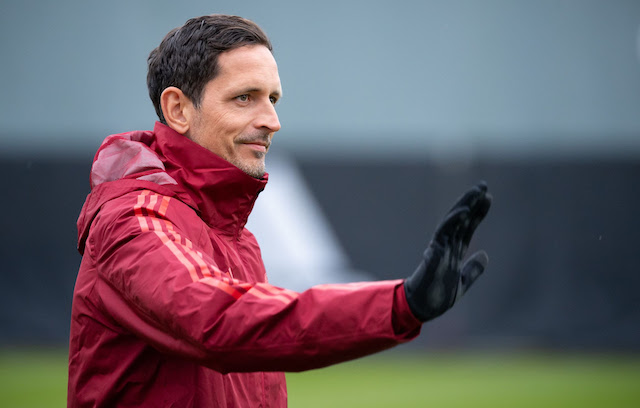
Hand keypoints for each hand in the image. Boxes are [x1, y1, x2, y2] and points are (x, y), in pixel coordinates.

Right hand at [404, 182, 491, 321]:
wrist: (422, 309)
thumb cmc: (437, 298)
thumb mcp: (462, 283)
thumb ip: (473, 269)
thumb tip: (485, 255)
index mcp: (454, 252)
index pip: (468, 227)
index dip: (478, 213)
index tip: (488, 197)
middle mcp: (447, 246)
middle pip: (461, 219)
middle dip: (472, 201)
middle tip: (483, 185)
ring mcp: (440, 247)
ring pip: (453, 221)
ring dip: (464, 205)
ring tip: (476, 191)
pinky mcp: (434, 252)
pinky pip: (443, 233)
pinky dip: (453, 221)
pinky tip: (464, 211)